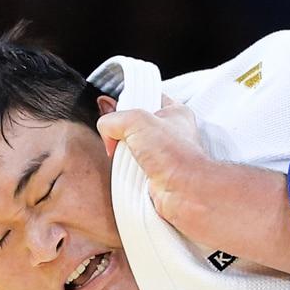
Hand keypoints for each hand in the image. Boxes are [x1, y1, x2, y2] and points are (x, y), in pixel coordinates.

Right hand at [97, 97, 209, 228]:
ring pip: (130, 148)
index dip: (129, 102)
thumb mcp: (136, 120)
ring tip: (127, 157)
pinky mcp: (154, 174)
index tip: (116, 109)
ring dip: (122, 154)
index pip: (146, 98)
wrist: (184, 191)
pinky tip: (129, 170)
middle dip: (121, 133)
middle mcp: (170, 133)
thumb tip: (105, 128)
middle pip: (133, 126)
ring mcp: (162, 155)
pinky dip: (125, 170)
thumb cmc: (176, 155)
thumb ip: (114, 118)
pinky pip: (130, 168)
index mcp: (174, 112)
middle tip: (120, 137)